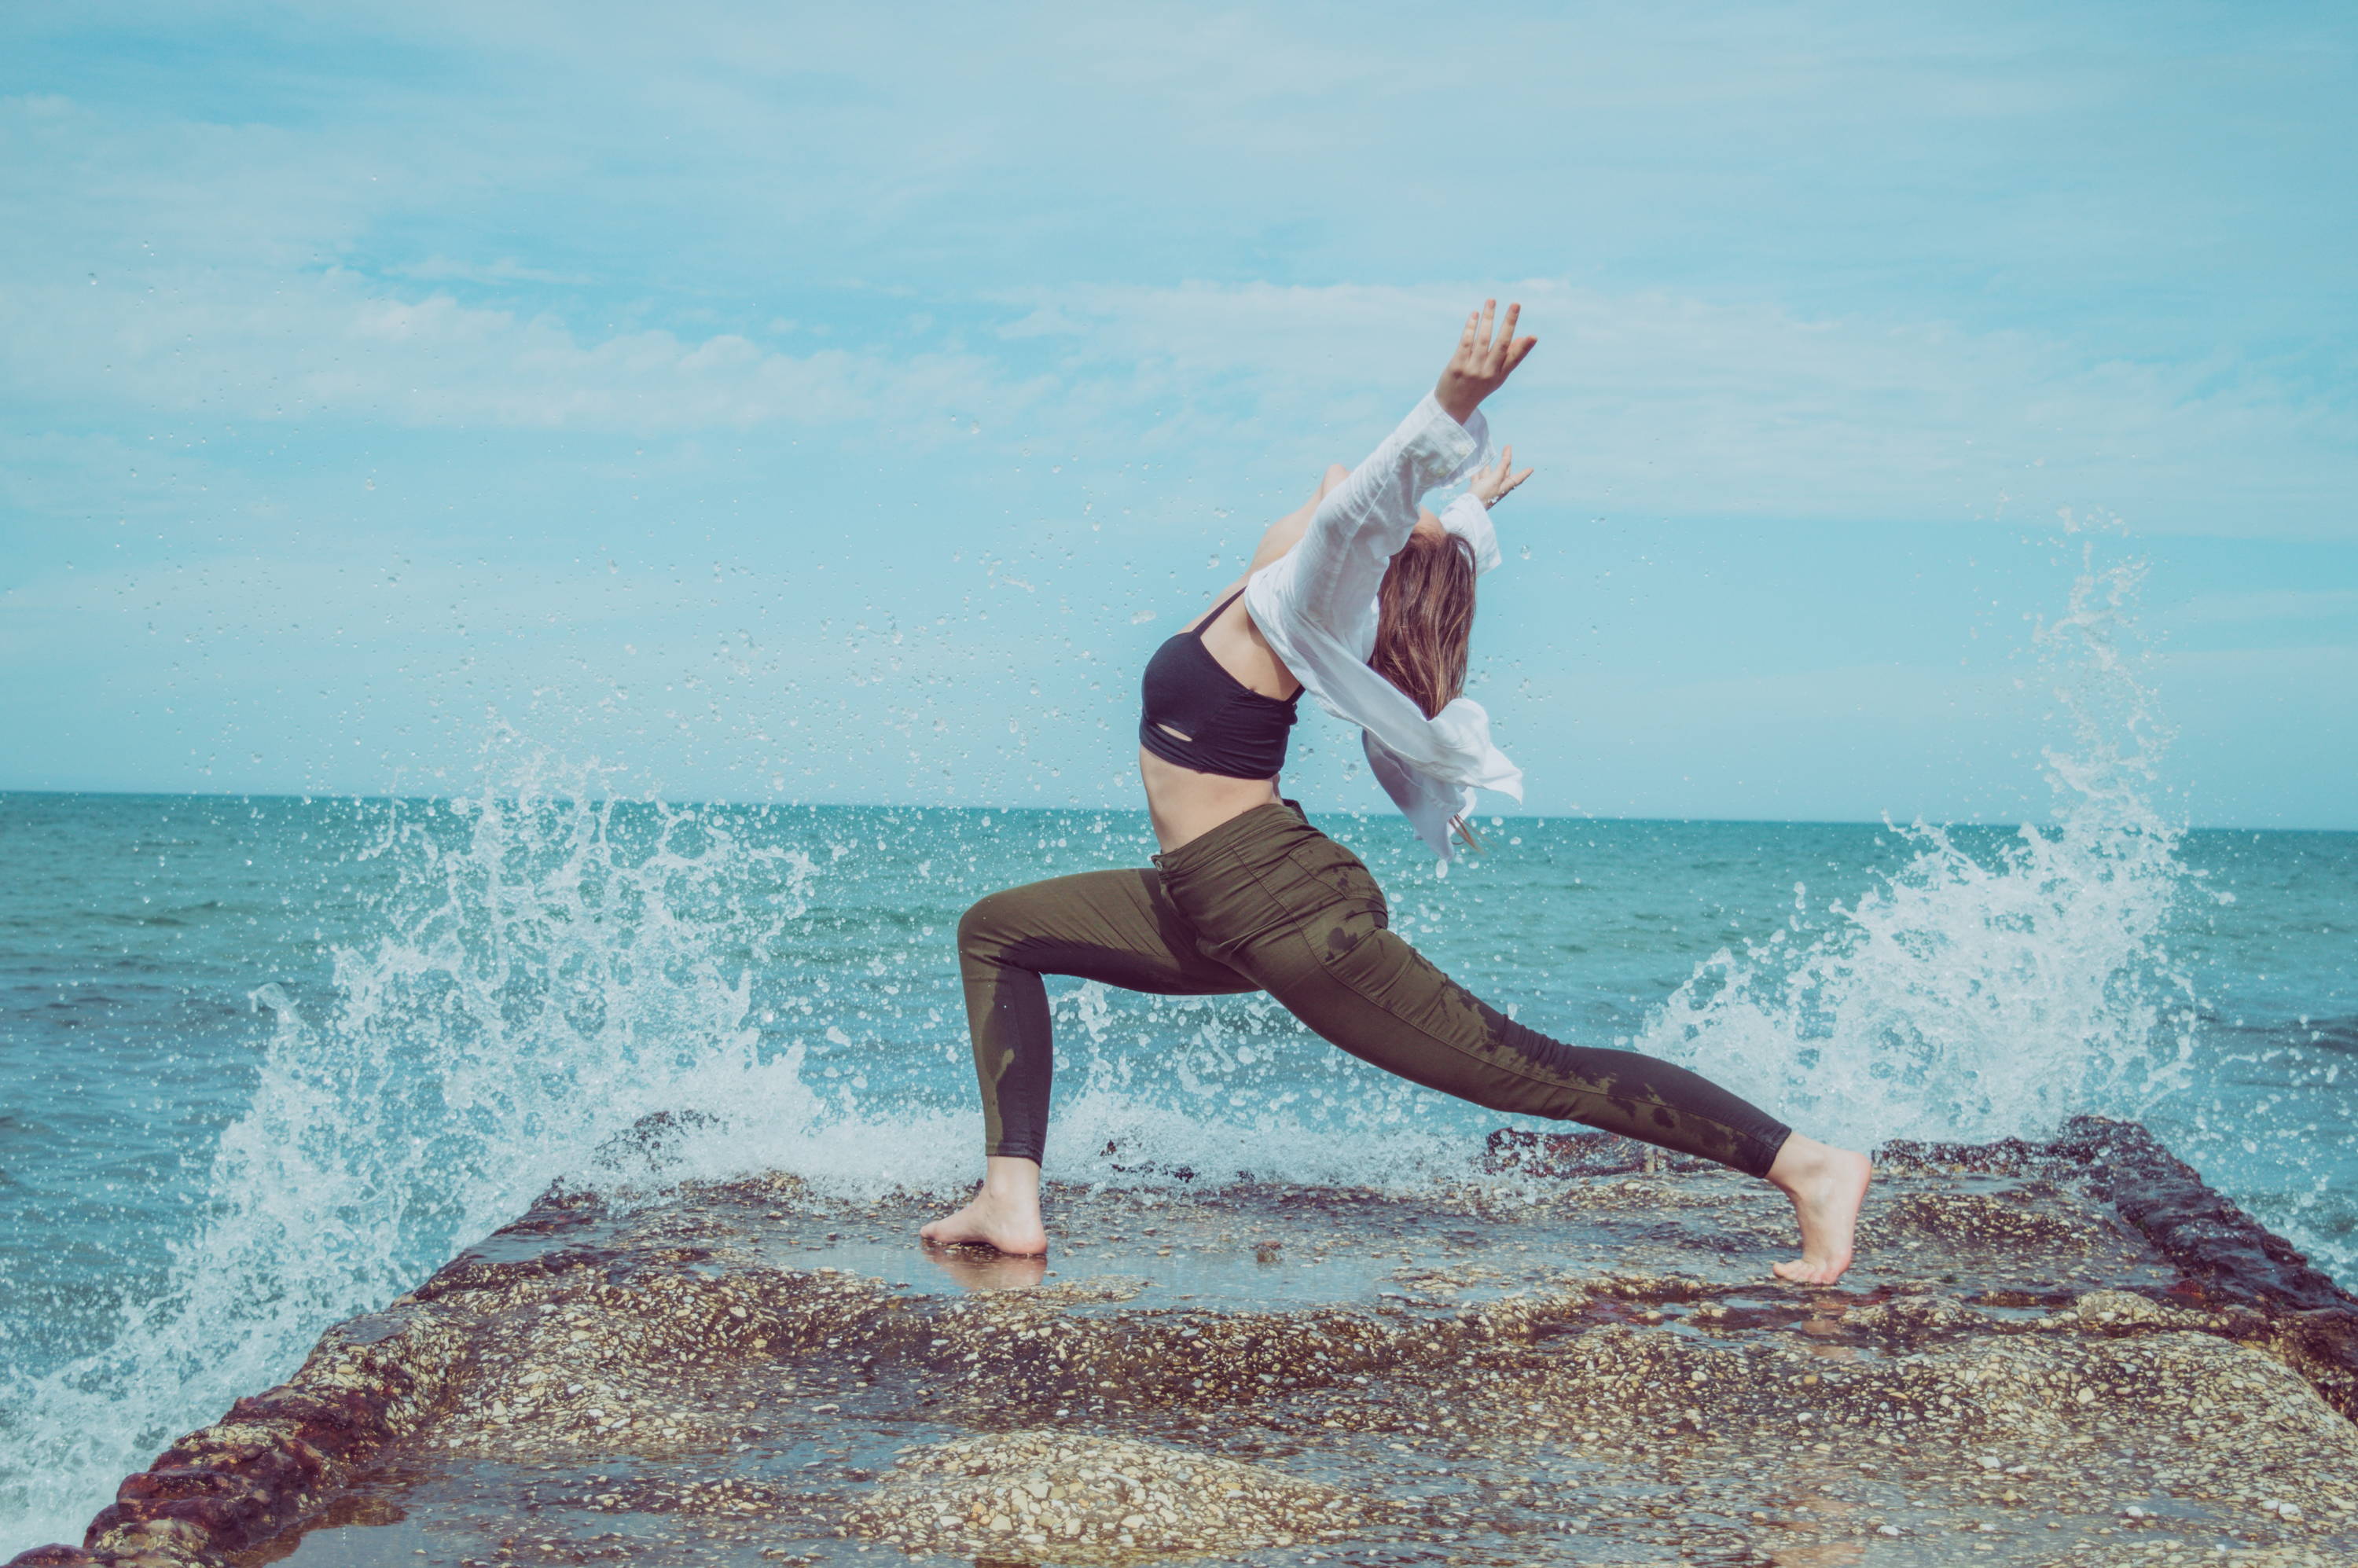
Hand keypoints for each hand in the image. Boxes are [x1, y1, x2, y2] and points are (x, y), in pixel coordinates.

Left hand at [1434, 300, 1536, 423]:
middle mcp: (1488, 373)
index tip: (1533, 336)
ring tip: (1492, 301)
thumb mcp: (1496, 378)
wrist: (1451, 407)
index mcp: (1500, 376)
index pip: (1515, 359)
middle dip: (1509, 323)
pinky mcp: (1457, 366)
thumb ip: (1509, 359)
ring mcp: (1472, 369)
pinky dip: (1471, 327)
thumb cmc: (1477, 388)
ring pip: (1483, 339)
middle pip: (1501, 344)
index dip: (1525, 348)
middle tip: (1516, 304)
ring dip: (1489, 318)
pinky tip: (1475, 314)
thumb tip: (1523, 338)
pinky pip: (1465, 342)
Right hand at [1468, 444, 1531, 508]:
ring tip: (1487, 460)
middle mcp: (1497, 487)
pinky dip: (1477, 475)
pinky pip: (1478, 479)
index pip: (1517, 478)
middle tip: (1507, 447)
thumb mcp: (1495, 478)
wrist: (1468, 507)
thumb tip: (1508, 457)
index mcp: (1505, 486)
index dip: (1524, 473)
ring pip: (1489, 474)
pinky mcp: (1477, 489)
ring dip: (1488, 469)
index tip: (1531, 469)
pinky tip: (1475, 471)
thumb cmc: (1484, 494)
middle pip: (1504, 472)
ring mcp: (1487, 488)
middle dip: (1506, 461)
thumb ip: (1501, 467)